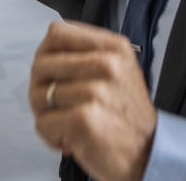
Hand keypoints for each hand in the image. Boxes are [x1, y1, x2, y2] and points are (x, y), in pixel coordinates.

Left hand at [29, 21, 156, 180]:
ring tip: (67, 122)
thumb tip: (50, 47)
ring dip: (47, 115)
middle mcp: (106, 64)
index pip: (58, 33)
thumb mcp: (121, 68)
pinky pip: (42, 123)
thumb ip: (89, 52)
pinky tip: (69, 138)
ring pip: (38, 95)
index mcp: (114, 47)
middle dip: (41, 88)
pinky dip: (50, 136)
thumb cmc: (128, 115)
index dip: (47, 53)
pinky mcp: (82, 118)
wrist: (147, 152)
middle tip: (56, 104)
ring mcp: (94, 91)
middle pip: (41, 63)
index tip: (53, 70)